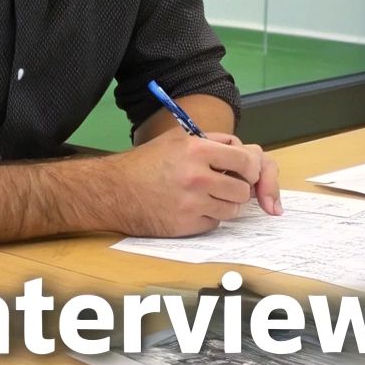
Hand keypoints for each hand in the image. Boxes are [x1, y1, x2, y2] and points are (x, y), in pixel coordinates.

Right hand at [103, 128, 279, 236]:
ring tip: (207, 197)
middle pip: (243, 190)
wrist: (113, 191)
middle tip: (226, 187)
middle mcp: (197, 177)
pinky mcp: (185, 225)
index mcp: (197, 150)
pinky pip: (214, 224)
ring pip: (232, 210)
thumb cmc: (146, 163)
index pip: (247, 161)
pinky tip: (192, 209)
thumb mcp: (178, 138)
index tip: (247, 172)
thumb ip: (213, 141)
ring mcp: (192, 204)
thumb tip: (245, 151)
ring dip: (224, 205)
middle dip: (238, 190)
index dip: (251, 169)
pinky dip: (208, 218)